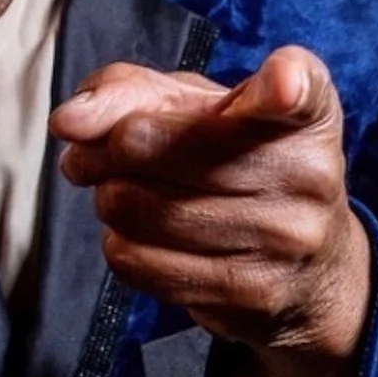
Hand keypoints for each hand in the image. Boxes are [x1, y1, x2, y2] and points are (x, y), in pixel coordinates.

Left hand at [49, 46, 370, 376]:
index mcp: (303, 113)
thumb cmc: (239, 167)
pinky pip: (134, 259)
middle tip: (92, 152)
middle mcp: (306, 173)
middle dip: (100, 146)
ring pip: (129, 205)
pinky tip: (145, 235)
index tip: (279, 83)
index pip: (300, 91)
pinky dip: (120, 241)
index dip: (284, 85)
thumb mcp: (202, 110)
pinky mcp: (248, 293)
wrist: (308, 271)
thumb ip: (131, 93)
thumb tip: (69, 120)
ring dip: (106, 196)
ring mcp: (282, 239)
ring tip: (124, 192)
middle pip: (147, 142)